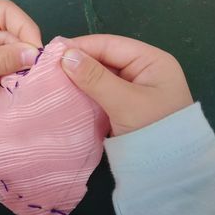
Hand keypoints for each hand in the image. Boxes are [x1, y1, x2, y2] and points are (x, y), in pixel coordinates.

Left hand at [0, 0, 41, 116]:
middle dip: (22, 47)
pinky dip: (12, 68)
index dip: (24, 27)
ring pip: (8, 46)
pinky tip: (18, 77)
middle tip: (35, 67)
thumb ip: (2, 60)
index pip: (3, 11)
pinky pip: (3, 59)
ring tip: (28, 75)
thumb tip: (35, 55)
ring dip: (18, 60)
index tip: (37, 49)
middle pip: (8, 29)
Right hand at [60, 34, 192, 135]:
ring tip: (53, 77)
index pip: (111, 44)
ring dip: (79, 77)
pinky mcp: (122, 104)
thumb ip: (95, 78)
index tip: (53, 51)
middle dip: (78, 62)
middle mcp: (142, 70)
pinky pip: (99, 91)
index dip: (81, 46)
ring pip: (99, 76)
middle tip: (48, 66)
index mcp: (151, 61)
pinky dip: (84, 91)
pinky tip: (66, 92)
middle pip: (104, 59)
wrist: (167, 170)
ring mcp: (131, 88)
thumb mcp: (125, 102)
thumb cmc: (153, 131)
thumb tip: (65, 55)